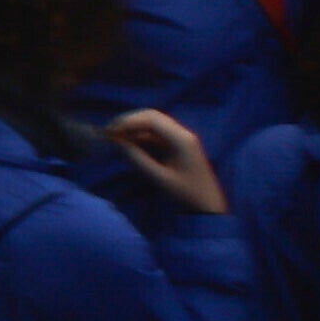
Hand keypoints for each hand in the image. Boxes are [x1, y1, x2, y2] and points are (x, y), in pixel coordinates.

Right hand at [104, 106, 225, 213]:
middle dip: (129, 121)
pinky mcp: (179, 145)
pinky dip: (142, 135)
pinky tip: (130, 143)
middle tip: (110, 131)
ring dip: (134, 127)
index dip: (128, 121)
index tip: (110, 131)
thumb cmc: (186, 193)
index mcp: (181, 139)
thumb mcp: (159, 177)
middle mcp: (182, 133)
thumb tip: (117, 142)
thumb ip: (137, 158)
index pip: (151, 119)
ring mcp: (182, 138)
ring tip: (116, 137)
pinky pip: (157, 134)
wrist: (209, 204)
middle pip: (152, 116)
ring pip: (154, 123)